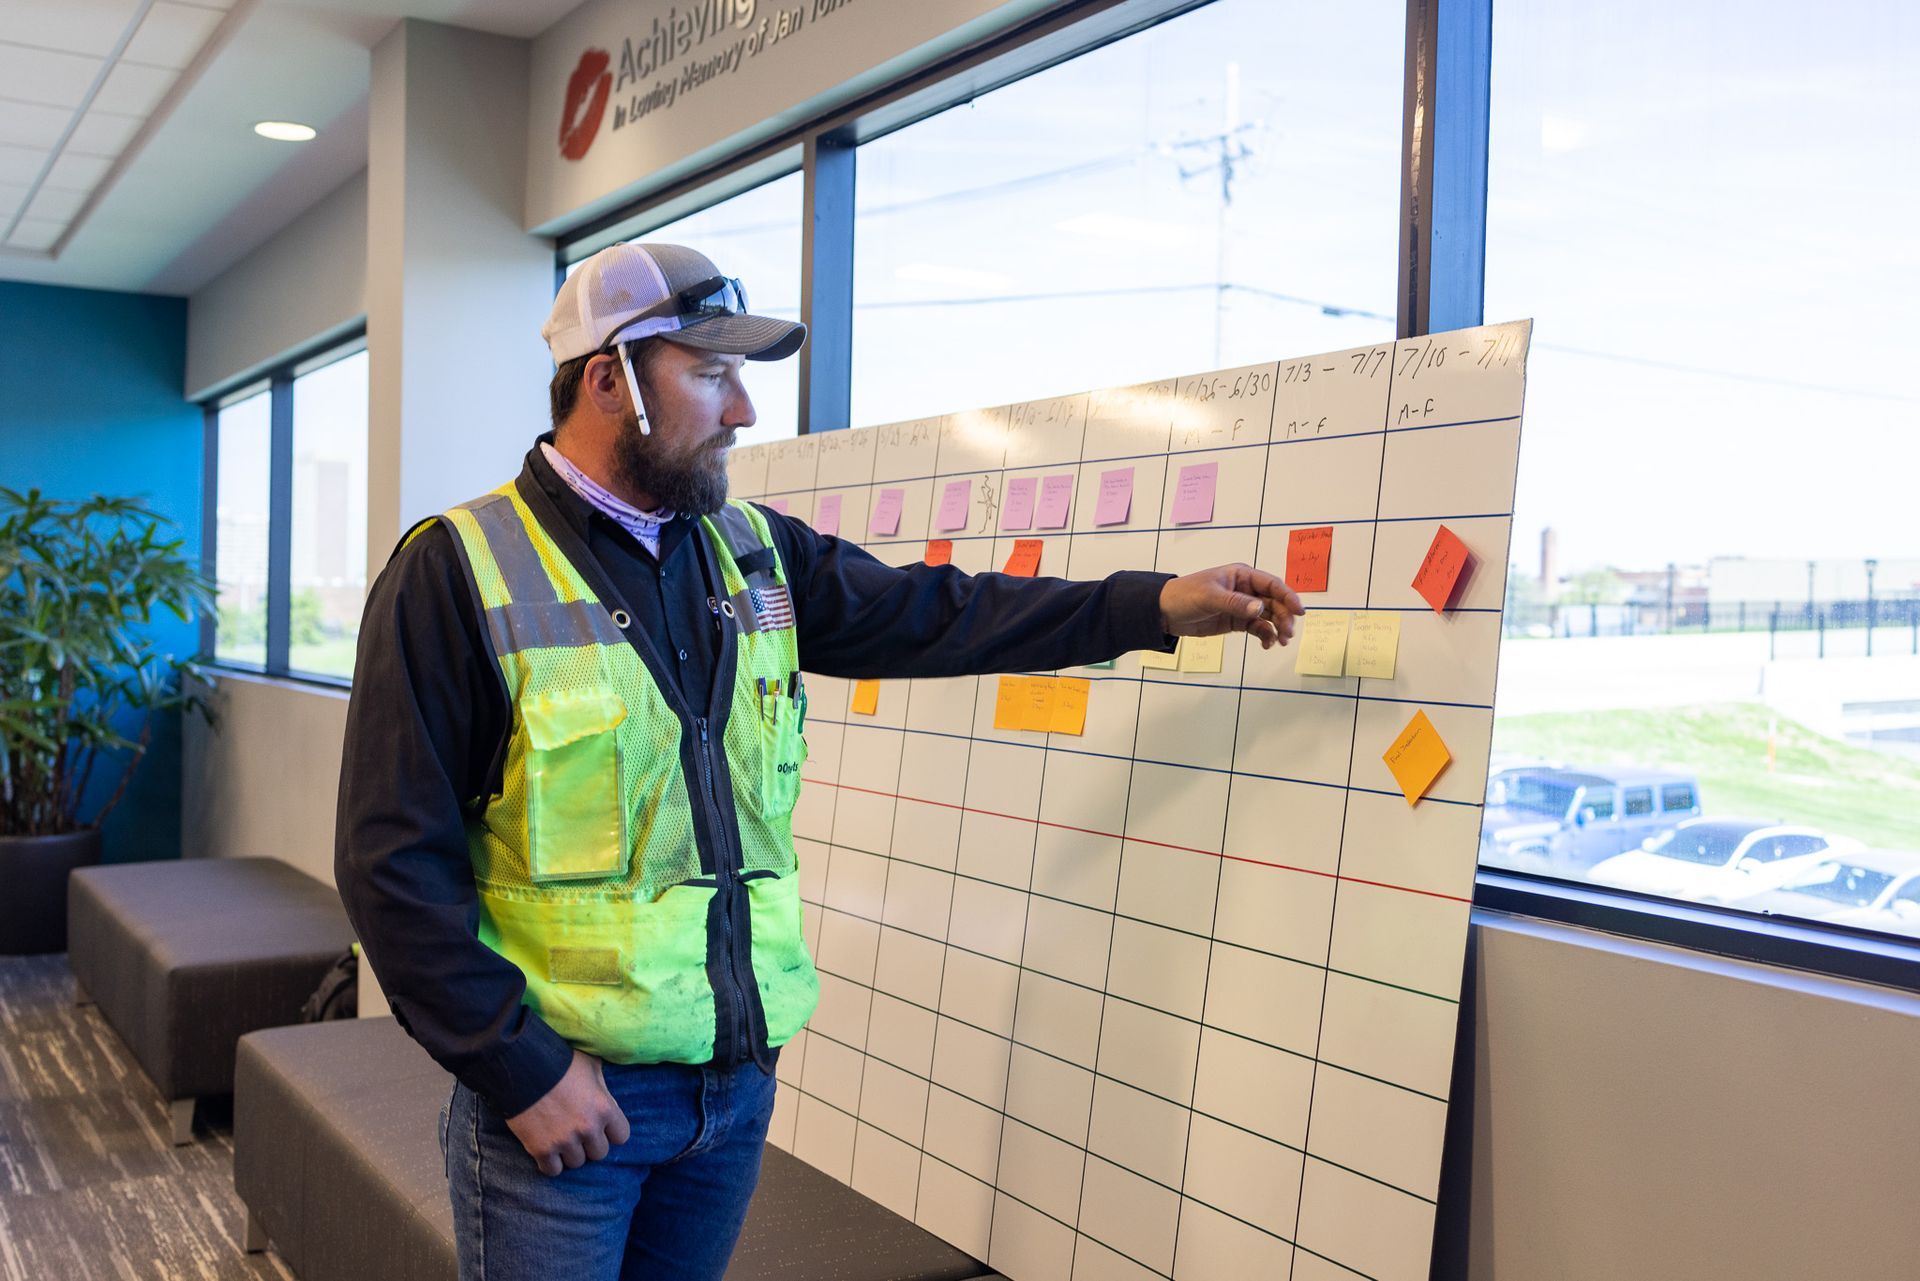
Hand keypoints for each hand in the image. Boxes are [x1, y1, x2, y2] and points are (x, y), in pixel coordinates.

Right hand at [504, 1049, 630, 1175]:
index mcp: (604, 1108)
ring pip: (576, 1163)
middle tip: (578, 1133)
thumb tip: (605, 1090)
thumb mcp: (590, 1064)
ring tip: (561, 1139)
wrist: (522, 1066)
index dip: (611, 1132)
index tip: (601, 1126)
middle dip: (590, 1144)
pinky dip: (550, 1163)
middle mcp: (588, 1128)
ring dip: (570, 1153)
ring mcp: (564, 1141)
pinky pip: (553, 1170)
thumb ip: (601, 1083)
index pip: (621, 1136)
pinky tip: (547, 1150)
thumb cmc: (560, 1062)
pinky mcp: (541, 1150)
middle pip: (599, 1153)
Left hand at [1159, 563, 1303, 648]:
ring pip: (1268, 617)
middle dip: (1284, 617)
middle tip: (1287, 634)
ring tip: (1279, 642)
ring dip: (1277, 628)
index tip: (1299, 611)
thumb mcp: (1210, 597)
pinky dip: (1265, 636)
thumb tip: (1259, 609)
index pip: (1272, 584)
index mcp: (1242, 575)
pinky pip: (1257, 629)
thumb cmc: (1185, 596)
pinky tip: (1267, 645)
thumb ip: (1235, 603)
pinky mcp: (1236, 622)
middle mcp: (1246, 589)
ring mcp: (1242, 606)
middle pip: (1274, 603)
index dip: (1288, 596)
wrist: (1165, 613)